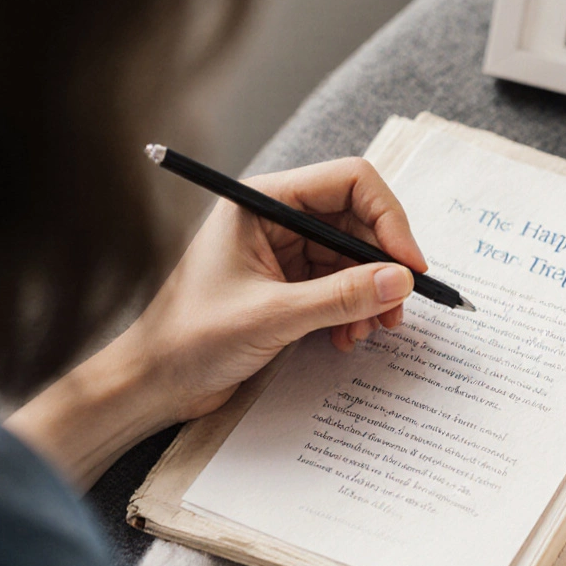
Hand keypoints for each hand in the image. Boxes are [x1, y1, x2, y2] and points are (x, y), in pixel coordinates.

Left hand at [125, 157, 427, 420]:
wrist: (155, 383)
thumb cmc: (191, 339)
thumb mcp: (273, 316)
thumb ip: (341, 297)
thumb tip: (401, 281)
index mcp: (263, 201)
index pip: (349, 182)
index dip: (389, 218)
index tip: (410, 264)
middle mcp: (278, 218)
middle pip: (359, 220)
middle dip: (384, 264)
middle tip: (399, 307)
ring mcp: (286, 251)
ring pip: (356, 257)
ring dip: (372, 294)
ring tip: (369, 330)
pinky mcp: (291, 284)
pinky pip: (343, 285)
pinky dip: (355, 310)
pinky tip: (347, 337)